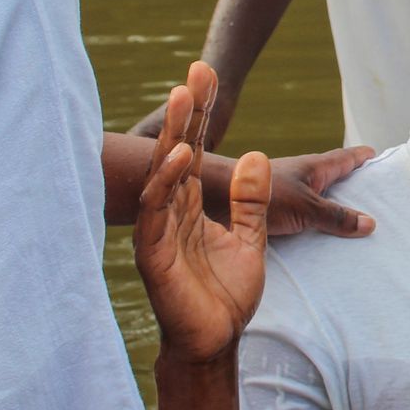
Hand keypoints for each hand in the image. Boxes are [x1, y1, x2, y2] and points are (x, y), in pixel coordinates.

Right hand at [135, 61, 269, 363]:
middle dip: (185, 110)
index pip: (196, 148)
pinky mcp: (154, 252)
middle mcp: (172, 209)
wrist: (214, 339)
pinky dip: (166, 183)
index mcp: (192, 203)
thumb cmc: (224, 292)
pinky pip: (157, 212)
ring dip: (173, 134)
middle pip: (178, 149)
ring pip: (163, 173)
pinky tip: (178, 158)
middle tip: (197, 70)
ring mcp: (160, 228)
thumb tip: (255, 156)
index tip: (207, 73)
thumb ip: (251, 200)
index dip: (200, 112)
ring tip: (183, 98)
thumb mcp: (249, 237)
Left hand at [268, 147, 377, 236]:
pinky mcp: (278, 210)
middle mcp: (303, 177)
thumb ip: (336, 216)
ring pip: (320, 198)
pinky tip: (323, 237)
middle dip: (353, 185)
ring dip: (335, 207)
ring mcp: (290, 193)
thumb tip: (370, 223)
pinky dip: (317, 223)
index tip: (378, 157)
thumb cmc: (265, 195)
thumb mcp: (306, 207)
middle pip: (335, 178)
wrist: (223, 203)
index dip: (363, 157)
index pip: (345, 158)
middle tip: (375, 197)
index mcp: (314, 167)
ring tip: (355, 222)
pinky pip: (305, 216)